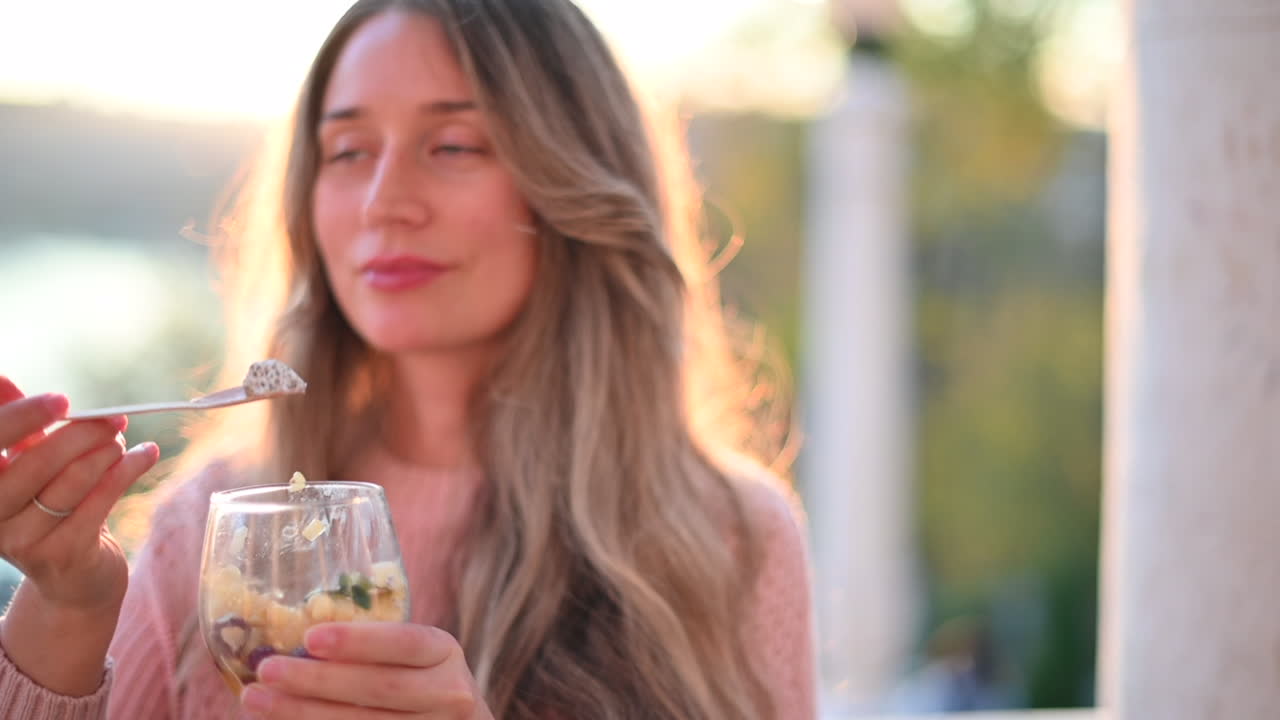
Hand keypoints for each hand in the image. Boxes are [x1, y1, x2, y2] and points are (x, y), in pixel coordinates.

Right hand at [0, 376, 159, 695]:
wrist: (73, 579)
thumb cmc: (48, 511)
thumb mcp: (30, 466)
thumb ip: (19, 428)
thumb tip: (1, 379)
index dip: (22, 416)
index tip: (61, 398)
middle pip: (36, 463)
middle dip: (80, 433)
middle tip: (113, 418)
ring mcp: (25, 541)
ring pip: (72, 481)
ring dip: (107, 452)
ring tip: (123, 440)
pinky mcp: (64, 555)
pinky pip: (102, 500)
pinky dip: (130, 471)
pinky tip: (147, 455)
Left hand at [241, 622, 493, 719]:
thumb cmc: (420, 680)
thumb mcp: (416, 655)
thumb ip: (375, 647)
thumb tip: (295, 632)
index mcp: (444, 652)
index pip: (404, 642)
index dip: (358, 641)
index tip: (310, 638)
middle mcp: (448, 693)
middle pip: (378, 688)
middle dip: (318, 680)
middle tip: (267, 668)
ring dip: (303, 713)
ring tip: (257, 699)